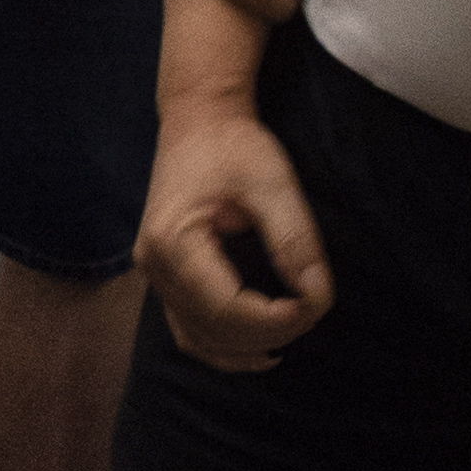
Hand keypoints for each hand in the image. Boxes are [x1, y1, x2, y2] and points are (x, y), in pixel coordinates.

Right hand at [137, 97, 332, 368]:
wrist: (198, 121)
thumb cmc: (233, 145)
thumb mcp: (273, 183)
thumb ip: (295, 240)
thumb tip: (316, 295)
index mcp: (173, 242)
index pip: (224, 306)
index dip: (274, 319)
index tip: (315, 305)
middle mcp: (153, 266)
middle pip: (212, 328)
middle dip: (268, 332)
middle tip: (313, 313)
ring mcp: (154, 274)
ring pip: (197, 338)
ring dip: (244, 349)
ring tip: (289, 334)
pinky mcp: (164, 276)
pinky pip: (189, 329)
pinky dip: (223, 346)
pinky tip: (259, 349)